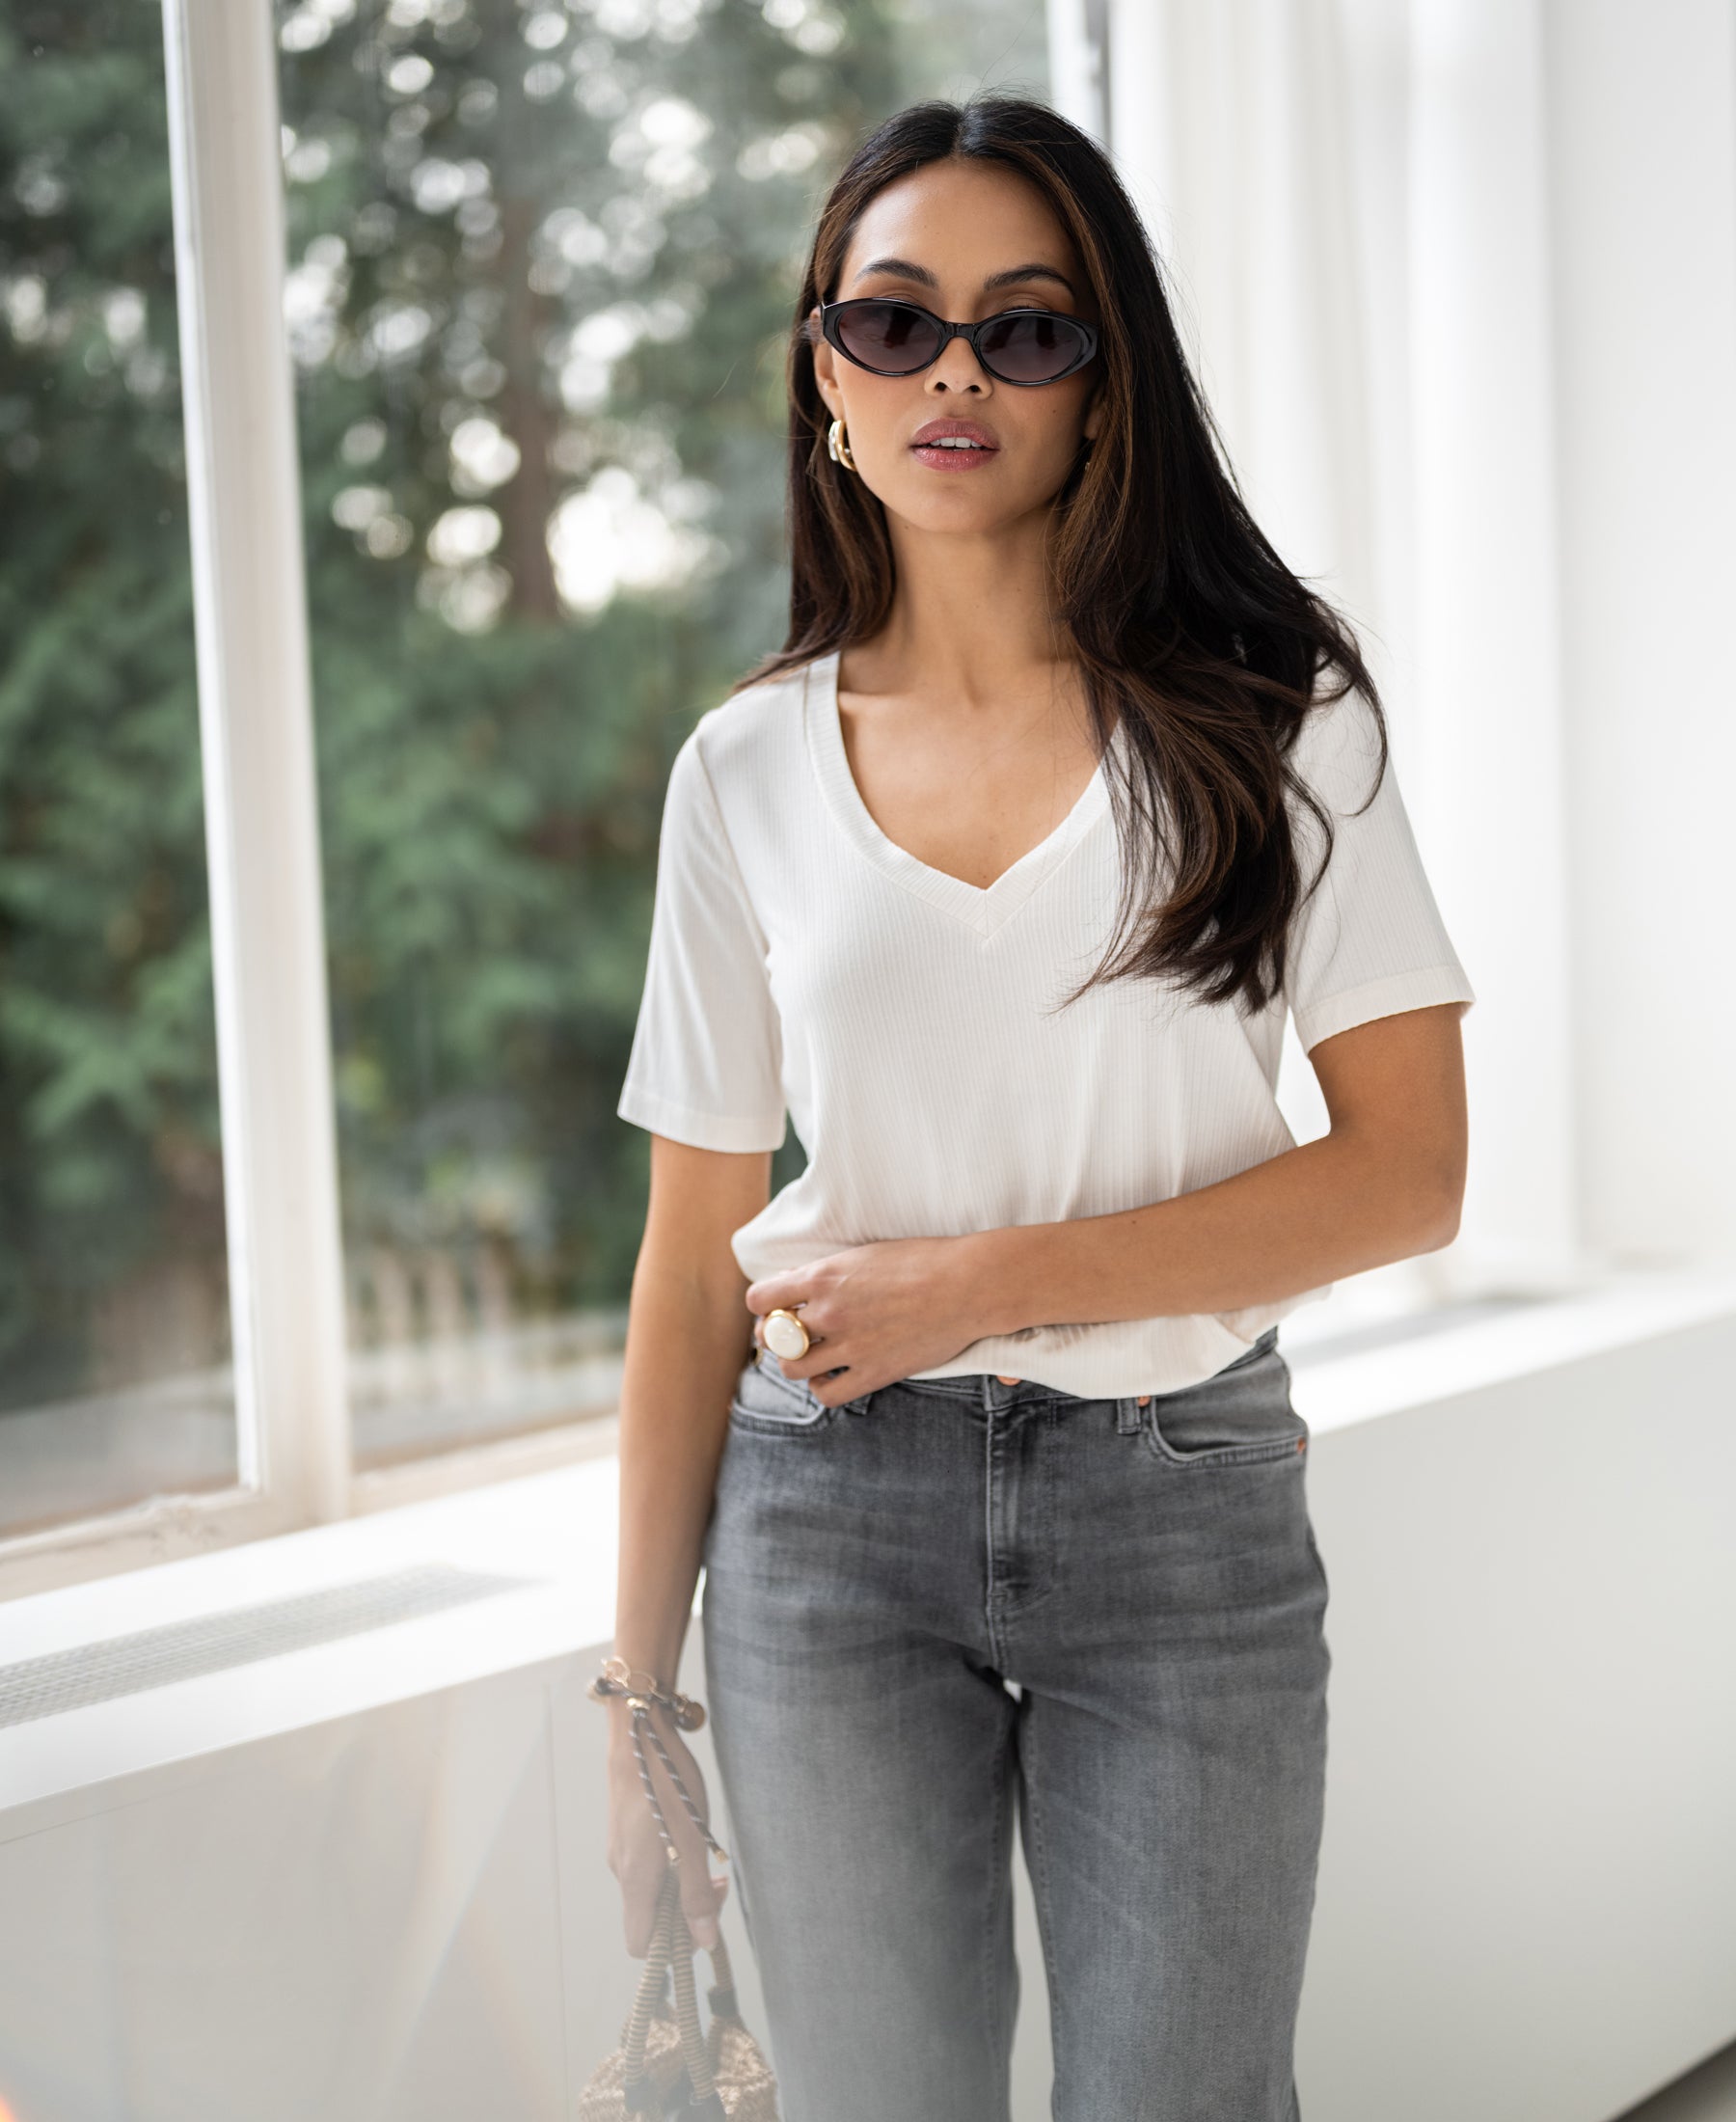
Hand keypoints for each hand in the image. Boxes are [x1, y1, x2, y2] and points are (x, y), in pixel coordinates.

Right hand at [605, 1708, 728, 1955]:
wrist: (638, 1731)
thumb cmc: (666, 1783)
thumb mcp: (692, 1839)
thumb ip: (696, 1893)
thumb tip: (704, 1942)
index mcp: (634, 1880)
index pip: (641, 1945)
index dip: (671, 1947)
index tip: (703, 1922)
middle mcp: (621, 1870)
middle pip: (649, 1917)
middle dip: (686, 1910)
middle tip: (718, 1882)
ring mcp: (620, 1848)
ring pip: (651, 1888)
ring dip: (681, 1883)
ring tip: (709, 1855)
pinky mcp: (625, 1830)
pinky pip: (647, 1864)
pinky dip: (670, 1862)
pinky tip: (690, 1835)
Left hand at [746, 1235, 985, 1405]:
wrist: (965, 1285)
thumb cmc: (920, 1260)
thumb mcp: (863, 1254)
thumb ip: (824, 1273)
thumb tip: (790, 1284)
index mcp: (822, 1277)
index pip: (760, 1298)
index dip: (763, 1304)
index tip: (776, 1305)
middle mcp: (828, 1313)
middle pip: (772, 1337)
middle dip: (774, 1335)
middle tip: (790, 1333)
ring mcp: (849, 1347)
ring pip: (792, 1368)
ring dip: (795, 1362)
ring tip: (810, 1355)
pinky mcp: (872, 1373)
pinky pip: (826, 1394)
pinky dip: (820, 1387)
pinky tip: (830, 1374)